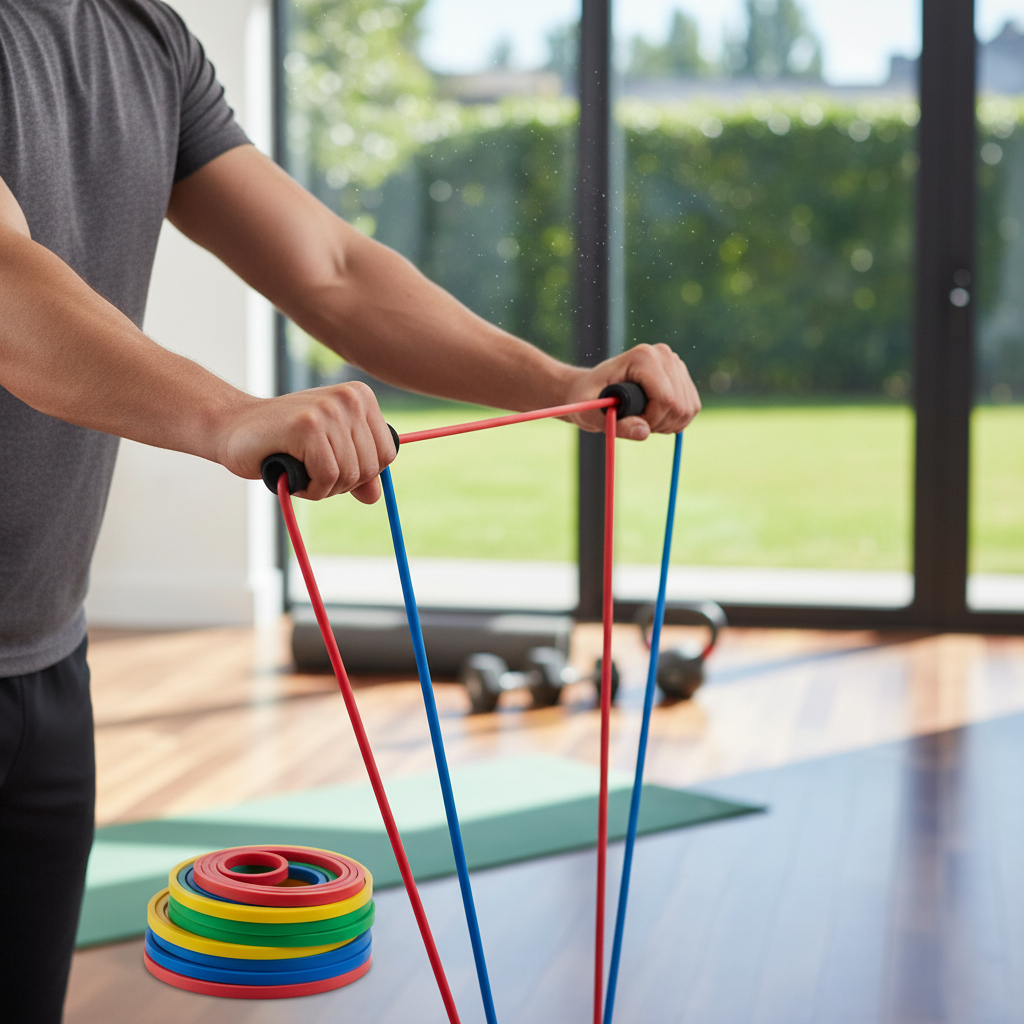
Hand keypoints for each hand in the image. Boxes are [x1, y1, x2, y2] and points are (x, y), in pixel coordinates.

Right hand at [217, 381, 395, 501]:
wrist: (232, 428)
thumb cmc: (282, 441)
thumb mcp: (327, 453)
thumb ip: (356, 471)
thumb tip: (376, 496)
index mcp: (361, 397)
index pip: (387, 454)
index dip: (361, 473)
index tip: (332, 465)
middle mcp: (349, 398)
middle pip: (371, 468)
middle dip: (342, 483)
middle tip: (311, 470)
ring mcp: (329, 409)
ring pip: (349, 475)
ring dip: (323, 487)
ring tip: (299, 470)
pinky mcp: (308, 426)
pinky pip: (327, 477)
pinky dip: (310, 489)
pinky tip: (291, 474)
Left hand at [564, 343, 701, 438]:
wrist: (592, 389)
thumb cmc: (587, 400)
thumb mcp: (592, 416)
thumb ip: (617, 425)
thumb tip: (644, 432)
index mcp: (643, 357)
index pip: (666, 399)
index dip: (651, 420)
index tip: (630, 422)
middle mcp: (664, 354)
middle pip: (680, 405)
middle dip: (659, 424)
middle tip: (635, 422)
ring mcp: (675, 363)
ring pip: (688, 408)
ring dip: (667, 424)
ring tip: (643, 419)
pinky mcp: (682, 375)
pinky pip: (692, 407)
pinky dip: (676, 421)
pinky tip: (655, 417)